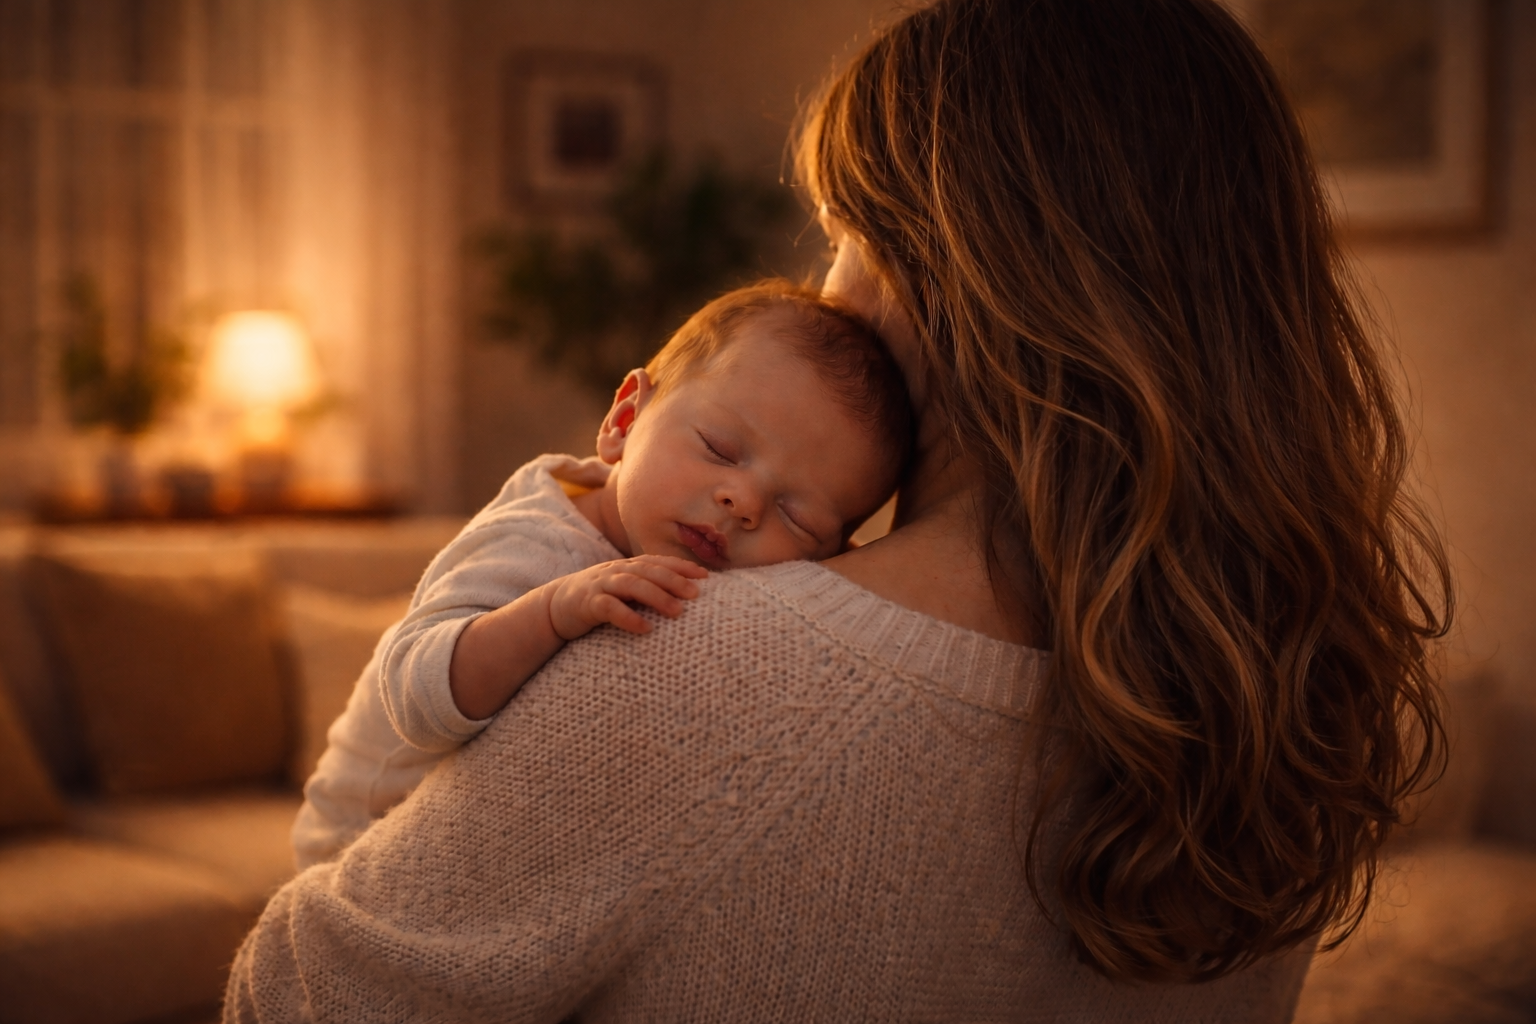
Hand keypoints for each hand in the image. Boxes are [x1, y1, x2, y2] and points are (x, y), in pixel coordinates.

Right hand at [545, 555, 707, 639]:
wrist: (554, 608)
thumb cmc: (598, 600)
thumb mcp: (623, 590)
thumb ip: (646, 588)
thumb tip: (684, 597)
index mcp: (627, 567)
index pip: (657, 562)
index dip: (681, 566)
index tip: (705, 576)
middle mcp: (615, 571)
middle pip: (648, 571)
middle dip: (674, 580)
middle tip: (696, 594)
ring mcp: (601, 586)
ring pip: (632, 585)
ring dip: (657, 597)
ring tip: (677, 612)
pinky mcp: (587, 604)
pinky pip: (609, 608)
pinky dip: (628, 617)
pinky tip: (645, 629)